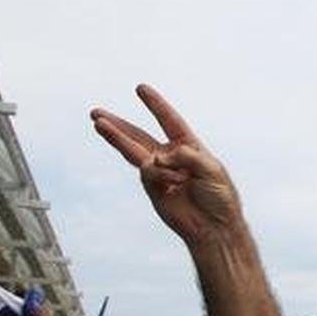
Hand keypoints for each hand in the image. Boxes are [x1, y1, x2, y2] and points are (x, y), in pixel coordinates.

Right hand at [91, 85, 242, 248]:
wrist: (214, 227)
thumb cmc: (220, 196)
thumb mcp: (212, 170)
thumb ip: (187, 157)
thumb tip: (158, 157)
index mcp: (189, 147)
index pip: (170, 121)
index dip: (156, 105)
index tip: (140, 88)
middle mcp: (171, 157)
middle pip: (139, 136)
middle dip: (118, 125)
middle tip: (96, 113)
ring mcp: (159, 173)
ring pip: (132, 151)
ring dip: (115, 137)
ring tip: (98, 124)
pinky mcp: (152, 188)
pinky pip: (149, 172)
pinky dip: (161, 174)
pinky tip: (176, 184)